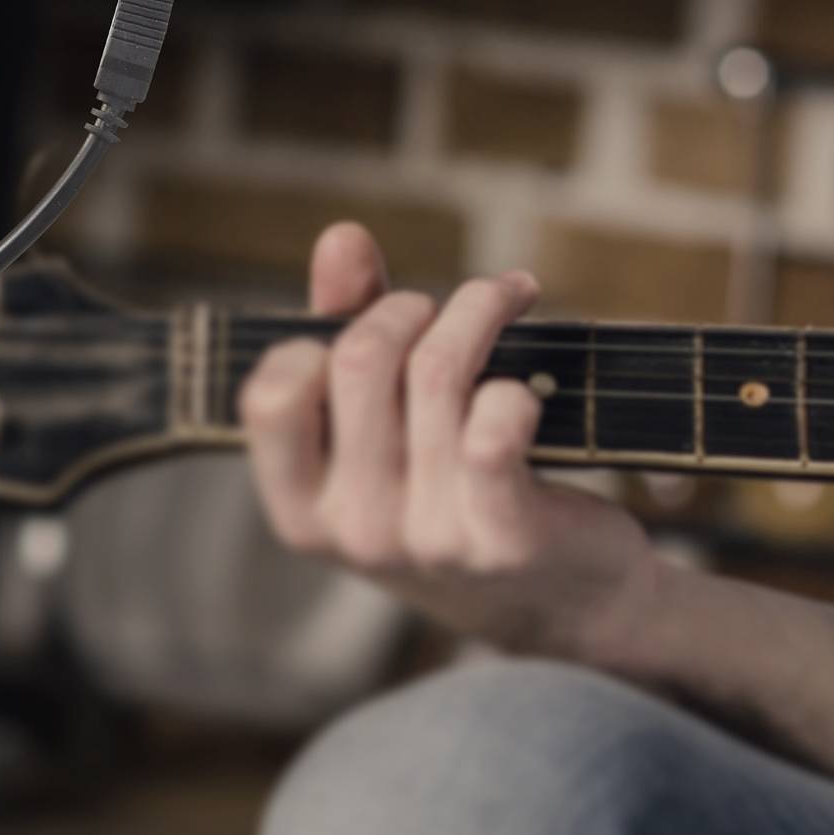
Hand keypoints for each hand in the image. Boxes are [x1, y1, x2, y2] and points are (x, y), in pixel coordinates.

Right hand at [240, 221, 661, 661]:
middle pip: (360, 362)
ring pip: (437, 375)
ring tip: (505, 299)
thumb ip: (351, 330)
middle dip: (409, 308)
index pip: (269, 397)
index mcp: (301, 506)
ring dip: (478, 312)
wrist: (564, 598)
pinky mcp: (502, 536)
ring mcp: (426, 538)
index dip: (320, 338)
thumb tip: (341, 236)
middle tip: (450, 307)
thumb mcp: (388, 426)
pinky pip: (496, 425)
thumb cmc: (459, 490)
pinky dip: (516, 384)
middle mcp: (353, 529)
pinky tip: (530, 384)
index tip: (370, 323)